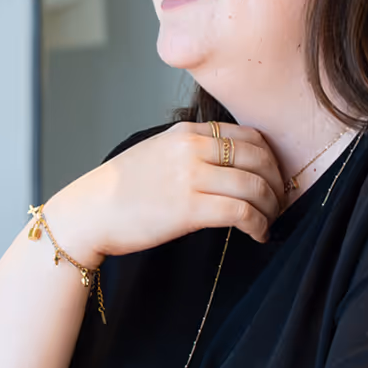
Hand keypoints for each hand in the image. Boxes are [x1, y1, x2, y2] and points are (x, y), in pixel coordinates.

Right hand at [45, 120, 283, 263]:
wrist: (89, 213)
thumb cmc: (119, 190)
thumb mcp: (155, 153)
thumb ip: (189, 150)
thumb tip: (227, 165)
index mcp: (185, 132)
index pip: (249, 136)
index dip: (271, 159)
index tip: (273, 178)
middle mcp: (191, 149)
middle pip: (260, 159)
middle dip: (277, 183)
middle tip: (279, 203)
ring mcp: (191, 177)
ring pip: (256, 186)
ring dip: (272, 208)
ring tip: (270, 222)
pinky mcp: (190, 209)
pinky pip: (243, 213)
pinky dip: (259, 225)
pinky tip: (259, 235)